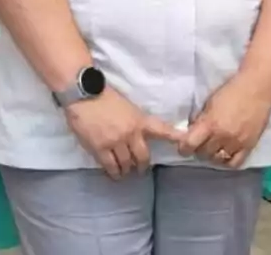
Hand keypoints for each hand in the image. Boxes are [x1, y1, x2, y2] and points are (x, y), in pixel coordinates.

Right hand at [64, 87, 182, 178]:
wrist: (85, 94)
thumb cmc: (104, 97)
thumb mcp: (127, 107)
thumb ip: (134, 121)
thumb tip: (137, 134)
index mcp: (139, 120)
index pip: (162, 130)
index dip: (175, 137)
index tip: (185, 142)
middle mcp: (131, 133)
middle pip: (142, 156)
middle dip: (142, 165)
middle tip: (141, 170)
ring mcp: (116, 142)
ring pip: (126, 164)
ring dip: (126, 170)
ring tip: (125, 172)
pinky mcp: (100, 149)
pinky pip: (110, 166)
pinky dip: (113, 172)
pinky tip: (114, 174)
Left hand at [179, 74, 270, 167]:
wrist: (258, 87)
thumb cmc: (232, 90)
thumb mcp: (210, 102)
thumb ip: (201, 119)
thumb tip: (192, 132)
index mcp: (210, 123)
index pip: (189, 145)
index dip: (183, 148)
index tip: (184, 146)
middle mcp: (222, 136)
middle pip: (202, 154)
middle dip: (199, 149)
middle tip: (201, 142)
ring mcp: (237, 143)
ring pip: (217, 159)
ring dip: (212, 154)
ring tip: (214, 147)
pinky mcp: (250, 146)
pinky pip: (234, 163)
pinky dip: (227, 161)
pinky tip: (225, 153)